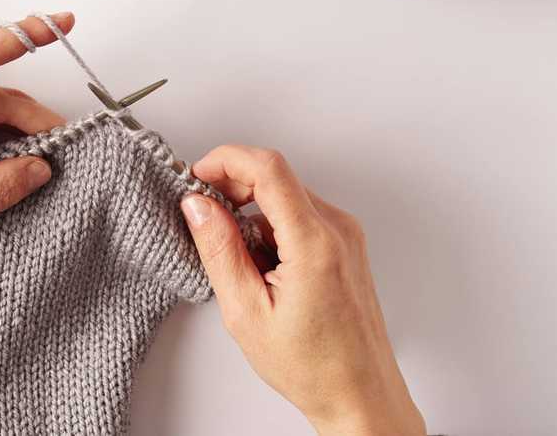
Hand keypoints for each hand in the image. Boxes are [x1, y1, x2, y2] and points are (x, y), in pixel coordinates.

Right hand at [180, 146, 424, 434]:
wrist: (360, 395)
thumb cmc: (311, 366)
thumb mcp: (246, 312)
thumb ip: (219, 250)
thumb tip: (197, 205)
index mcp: (315, 243)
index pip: (269, 168)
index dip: (225, 160)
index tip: (196, 175)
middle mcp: (337, 229)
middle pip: (276, 176)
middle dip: (232, 185)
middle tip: (201, 212)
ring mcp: (345, 235)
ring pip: (284, 195)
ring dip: (249, 210)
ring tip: (233, 255)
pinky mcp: (344, 244)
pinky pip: (298, 214)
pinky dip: (268, 225)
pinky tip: (257, 262)